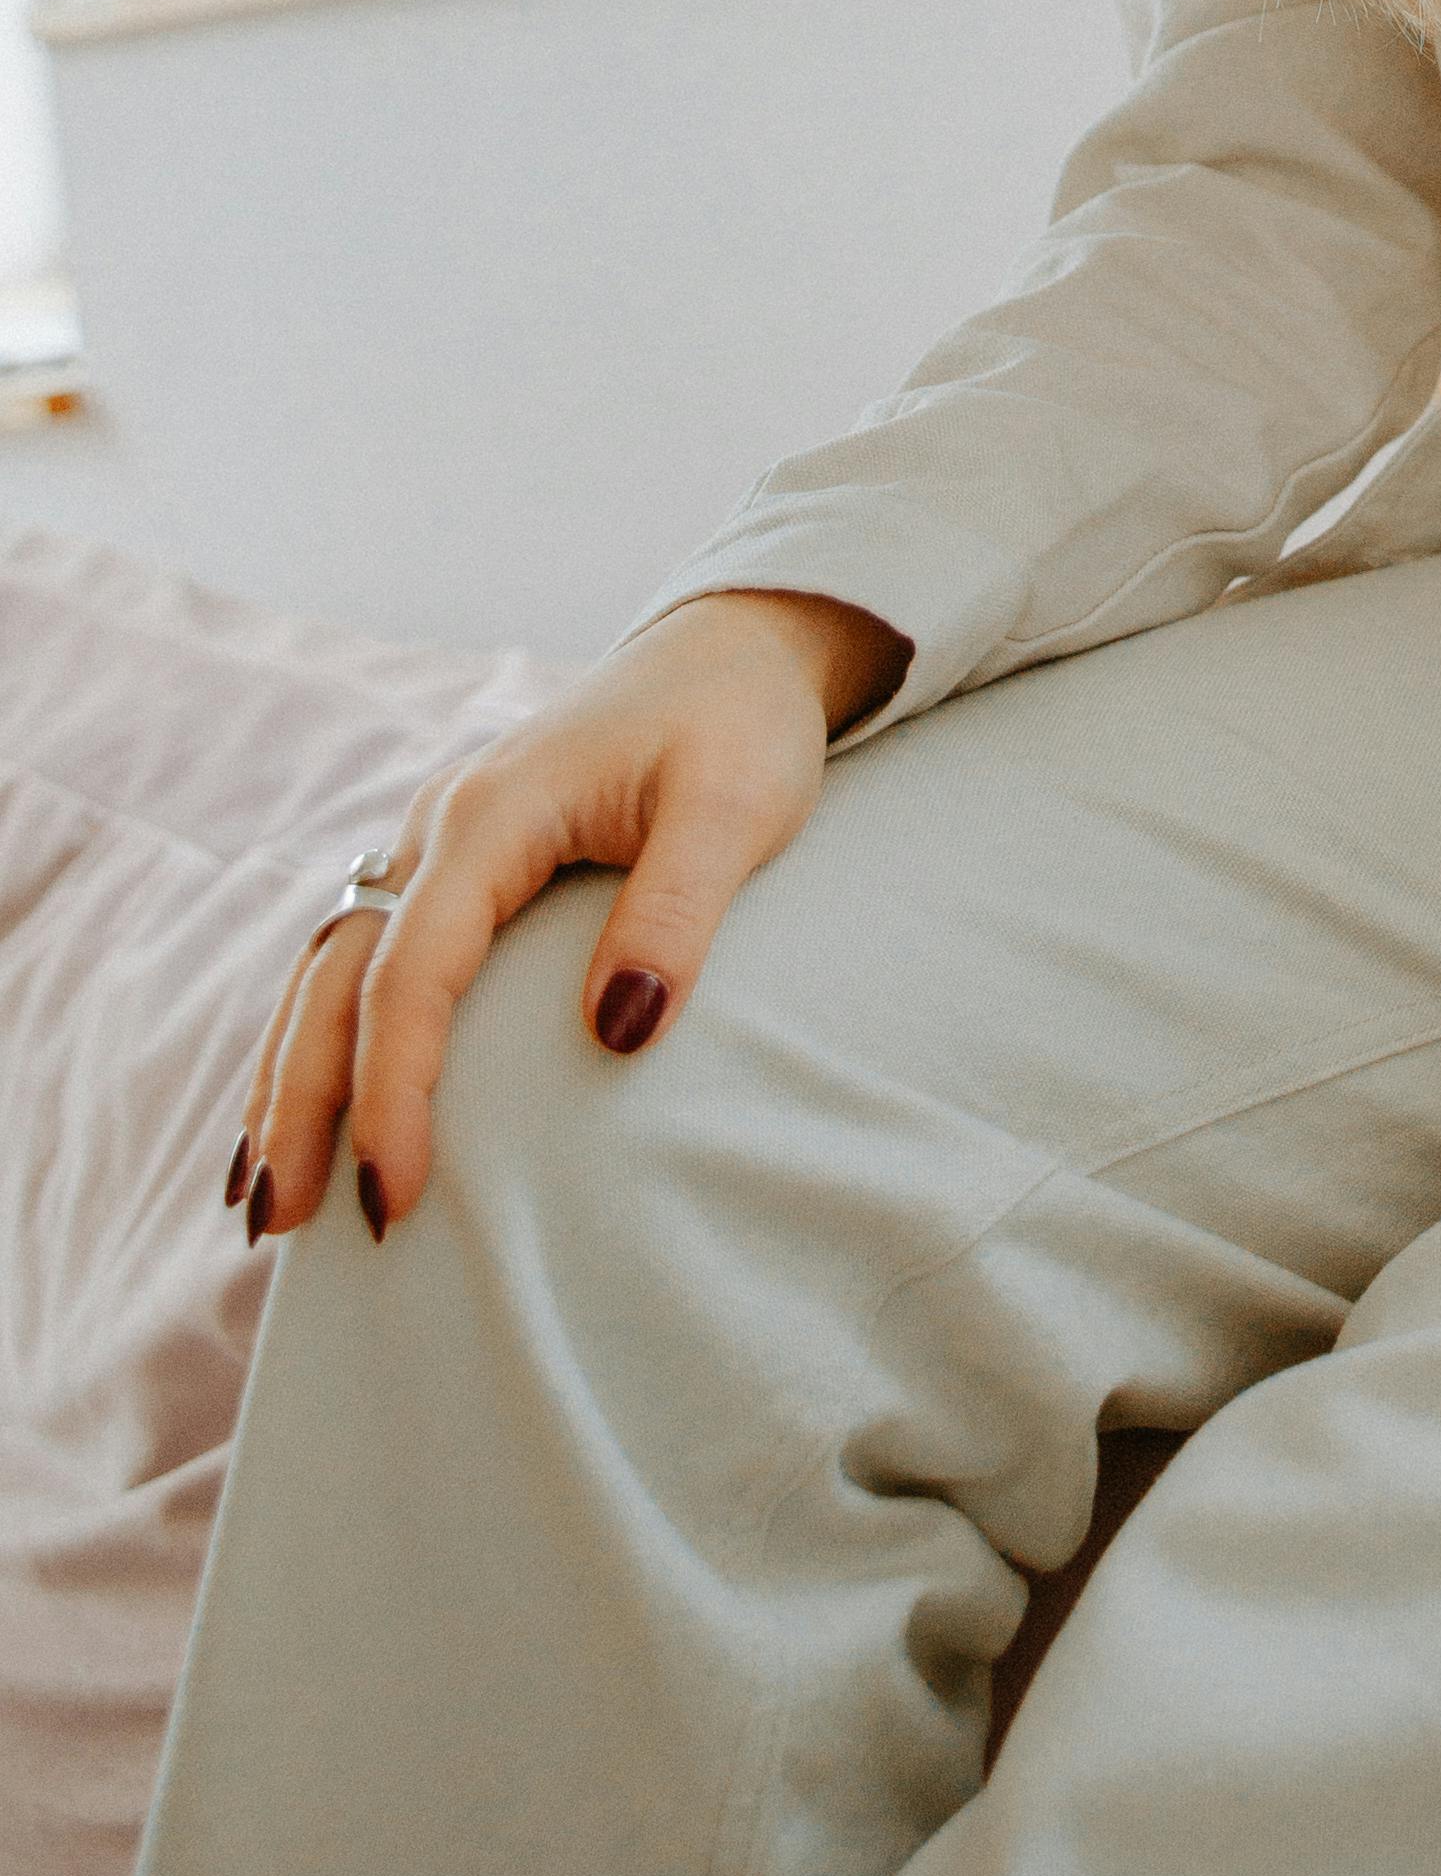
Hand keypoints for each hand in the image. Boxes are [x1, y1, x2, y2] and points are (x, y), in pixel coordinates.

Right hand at [229, 587, 907, 1245]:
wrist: (734, 650)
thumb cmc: (741, 725)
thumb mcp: (736, 807)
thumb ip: (678, 911)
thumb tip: (616, 1033)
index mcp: (496, 814)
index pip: (414, 970)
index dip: (395, 1087)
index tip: (395, 1190)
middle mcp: (439, 827)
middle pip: (334, 977)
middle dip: (299, 1101)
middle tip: (280, 1225)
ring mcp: (434, 844)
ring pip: (325, 970)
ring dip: (287, 1078)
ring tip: (263, 1200)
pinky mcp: (452, 866)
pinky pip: (357, 958)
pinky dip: (314, 1037)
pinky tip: (299, 1110)